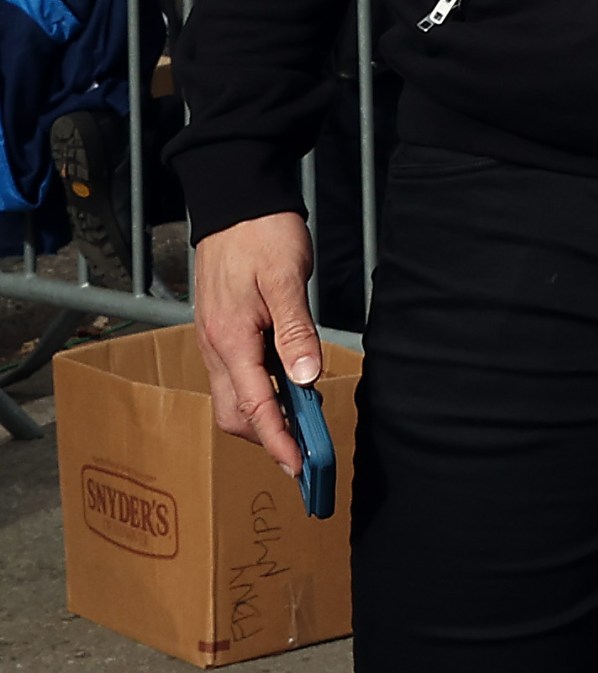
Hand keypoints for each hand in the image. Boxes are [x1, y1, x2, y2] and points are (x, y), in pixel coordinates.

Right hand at [191, 211, 320, 476]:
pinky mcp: (223, 333)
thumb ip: (295, 332)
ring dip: (264, 418)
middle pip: (235, 413)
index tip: (300, 467)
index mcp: (230, 340)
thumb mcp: (285, 280)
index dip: (277, 440)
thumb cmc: (262, 237)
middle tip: (307, 453)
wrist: (236, 205)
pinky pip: (237, 377)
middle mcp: (216, 348)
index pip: (253, 406)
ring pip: (234, 398)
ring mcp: (216, 342)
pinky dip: (261, 394)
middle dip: (267, 438)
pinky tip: (288, 391)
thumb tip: (306, 379)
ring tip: (303, 427)